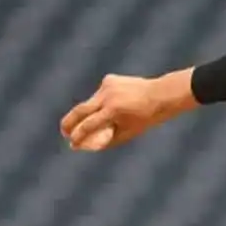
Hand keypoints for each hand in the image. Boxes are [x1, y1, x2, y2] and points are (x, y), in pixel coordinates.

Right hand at [60, 69, 196, 150]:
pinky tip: (119, 103)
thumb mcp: (128, 133)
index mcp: (113, 111)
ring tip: (113, 117)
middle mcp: (108, 96)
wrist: (161, 95)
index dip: (78, 136)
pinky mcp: (109, 79)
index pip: (88, 125)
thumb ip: (107, 140)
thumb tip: (85, 146)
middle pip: (80, 110)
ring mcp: (107, 86)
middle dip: (69, 123)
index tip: (72, 144)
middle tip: (64, 132)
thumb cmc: (146, 118)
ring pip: (90, 102)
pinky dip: (103, 102)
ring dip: (91, 113)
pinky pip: (100, 94)